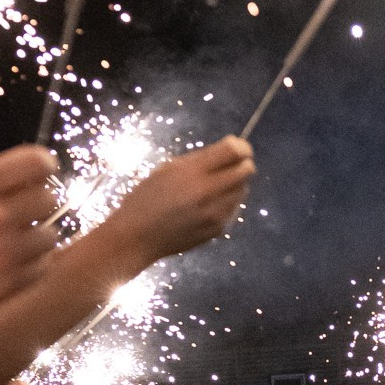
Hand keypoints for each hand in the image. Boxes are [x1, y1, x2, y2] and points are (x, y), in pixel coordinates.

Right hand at [0, 146, 57, 329]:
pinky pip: (41, 268)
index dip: (41, 166)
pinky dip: (34, 265)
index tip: (38, 172)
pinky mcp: (6, 283)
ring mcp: (4, 250)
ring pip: (49, 236)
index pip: (36, 162)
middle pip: (49, 199)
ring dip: (37, 237)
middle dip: (37, 203)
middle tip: (24, 211)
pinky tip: (18, 265)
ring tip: (21, 241)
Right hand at [99, 138, 253, 268]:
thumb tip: (230, 149)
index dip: (241, 147)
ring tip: (215, 186)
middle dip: (243, 164)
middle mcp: (208, 193)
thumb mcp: (167, 170)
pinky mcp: (218, 229)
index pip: (234, 152)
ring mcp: (215, 214)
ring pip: (242, 190)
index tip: (238, 147)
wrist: (138, 237)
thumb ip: (199, 160)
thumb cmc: (146, 198)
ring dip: (235, 184)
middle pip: (246, 170)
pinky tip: (209, 204)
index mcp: (192, 173)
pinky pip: (233, 208)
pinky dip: (228, 201)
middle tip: (231, 165)